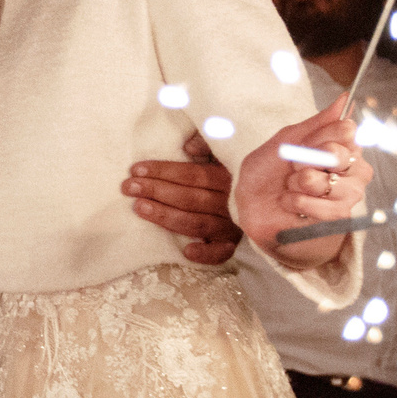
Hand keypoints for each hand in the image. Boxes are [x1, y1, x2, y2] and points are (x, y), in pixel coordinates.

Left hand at [124, 131, 242, 264]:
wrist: (267, 196)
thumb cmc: (233, 170)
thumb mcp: (223, 150)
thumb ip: (207, 143)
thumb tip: (188, 147)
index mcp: (229, 176)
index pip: (192, 174)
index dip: (164, 171)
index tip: (136, 169)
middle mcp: (232, 201)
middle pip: (190, 198)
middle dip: (156, 191)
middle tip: (128, 187)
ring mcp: (234, 225)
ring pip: (198, 223)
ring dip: (167, 217)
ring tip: (139, 208)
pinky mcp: (235, 244)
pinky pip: (222, 252)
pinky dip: (207, 253)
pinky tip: (187, 251)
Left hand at [236, 96, 371, 262]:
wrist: (250, 205)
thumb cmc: (268, 171)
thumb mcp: (286, 140)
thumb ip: (317, 122)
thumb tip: (344, 97)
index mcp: (342, 144)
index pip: (346, 130)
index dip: (316, 139)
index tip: (299, 146)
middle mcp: (353, 167)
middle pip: (340, 154)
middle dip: (305, 160)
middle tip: (293, 168)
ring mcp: (350, 193)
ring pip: (331, 182)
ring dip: (300, 184)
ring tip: (291, 187)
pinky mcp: (341, 217)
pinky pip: (327, 208)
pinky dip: (299, 203)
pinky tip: (292, 203)